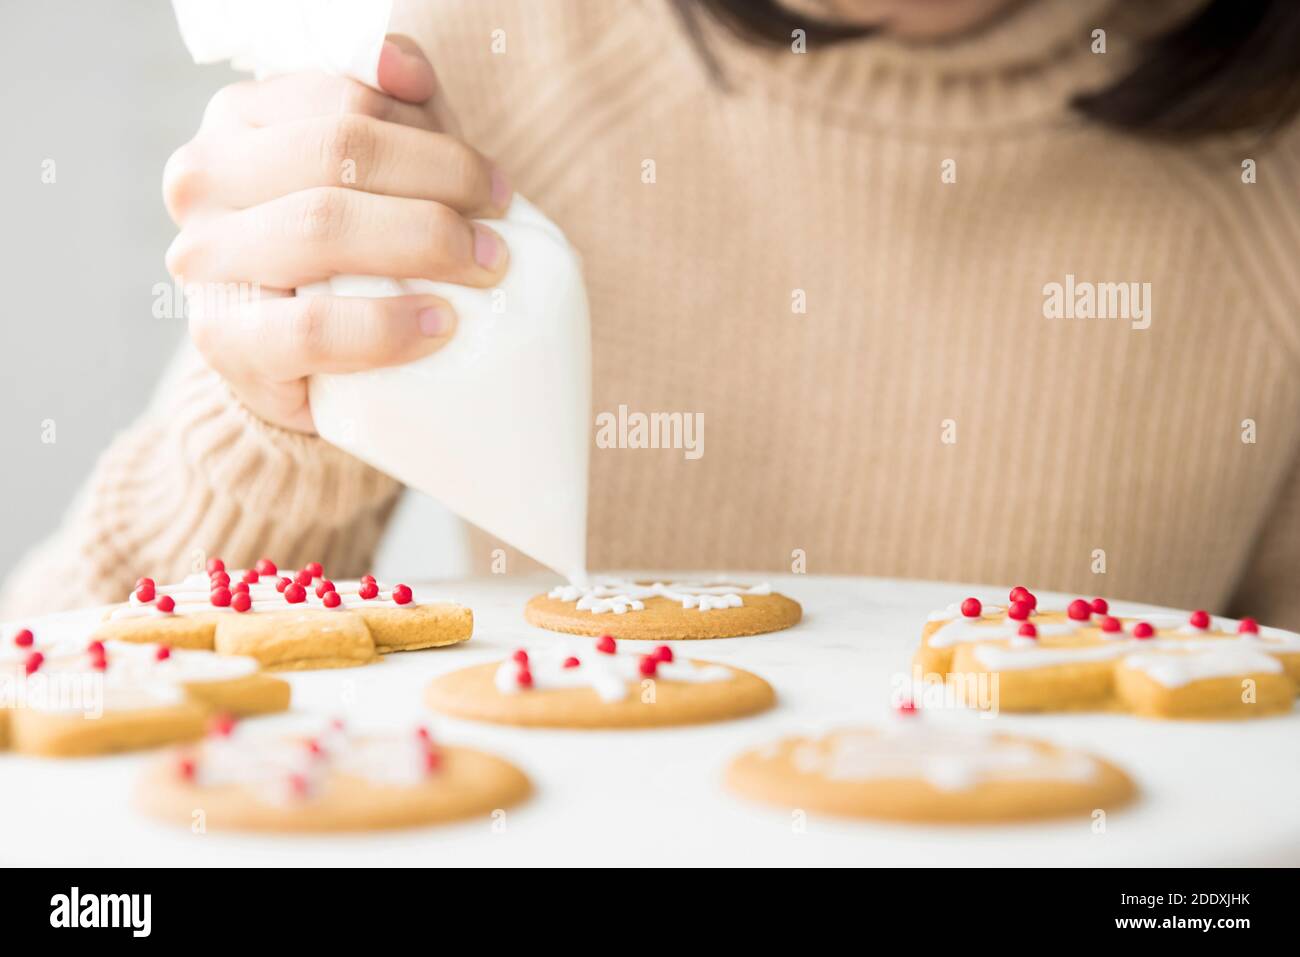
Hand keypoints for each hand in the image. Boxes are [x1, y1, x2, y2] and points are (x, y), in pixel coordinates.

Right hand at [163, 36, 511, 432]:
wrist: (307, 362)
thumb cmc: (351, 250)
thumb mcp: (377, 171)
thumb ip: (396, 106)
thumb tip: (402, 64)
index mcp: (239, 118)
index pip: (348, 103)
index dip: (435, 142)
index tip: (494, 185)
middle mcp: (204, 178)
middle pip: (338, 153)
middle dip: (440, 187)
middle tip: (498, 236)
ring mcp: (204, 257)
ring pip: (322, 227)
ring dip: (423, 246)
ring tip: (483, 271)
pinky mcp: (224, 339)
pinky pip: (313, 327)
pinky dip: (388, 327)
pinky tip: (441, 326)